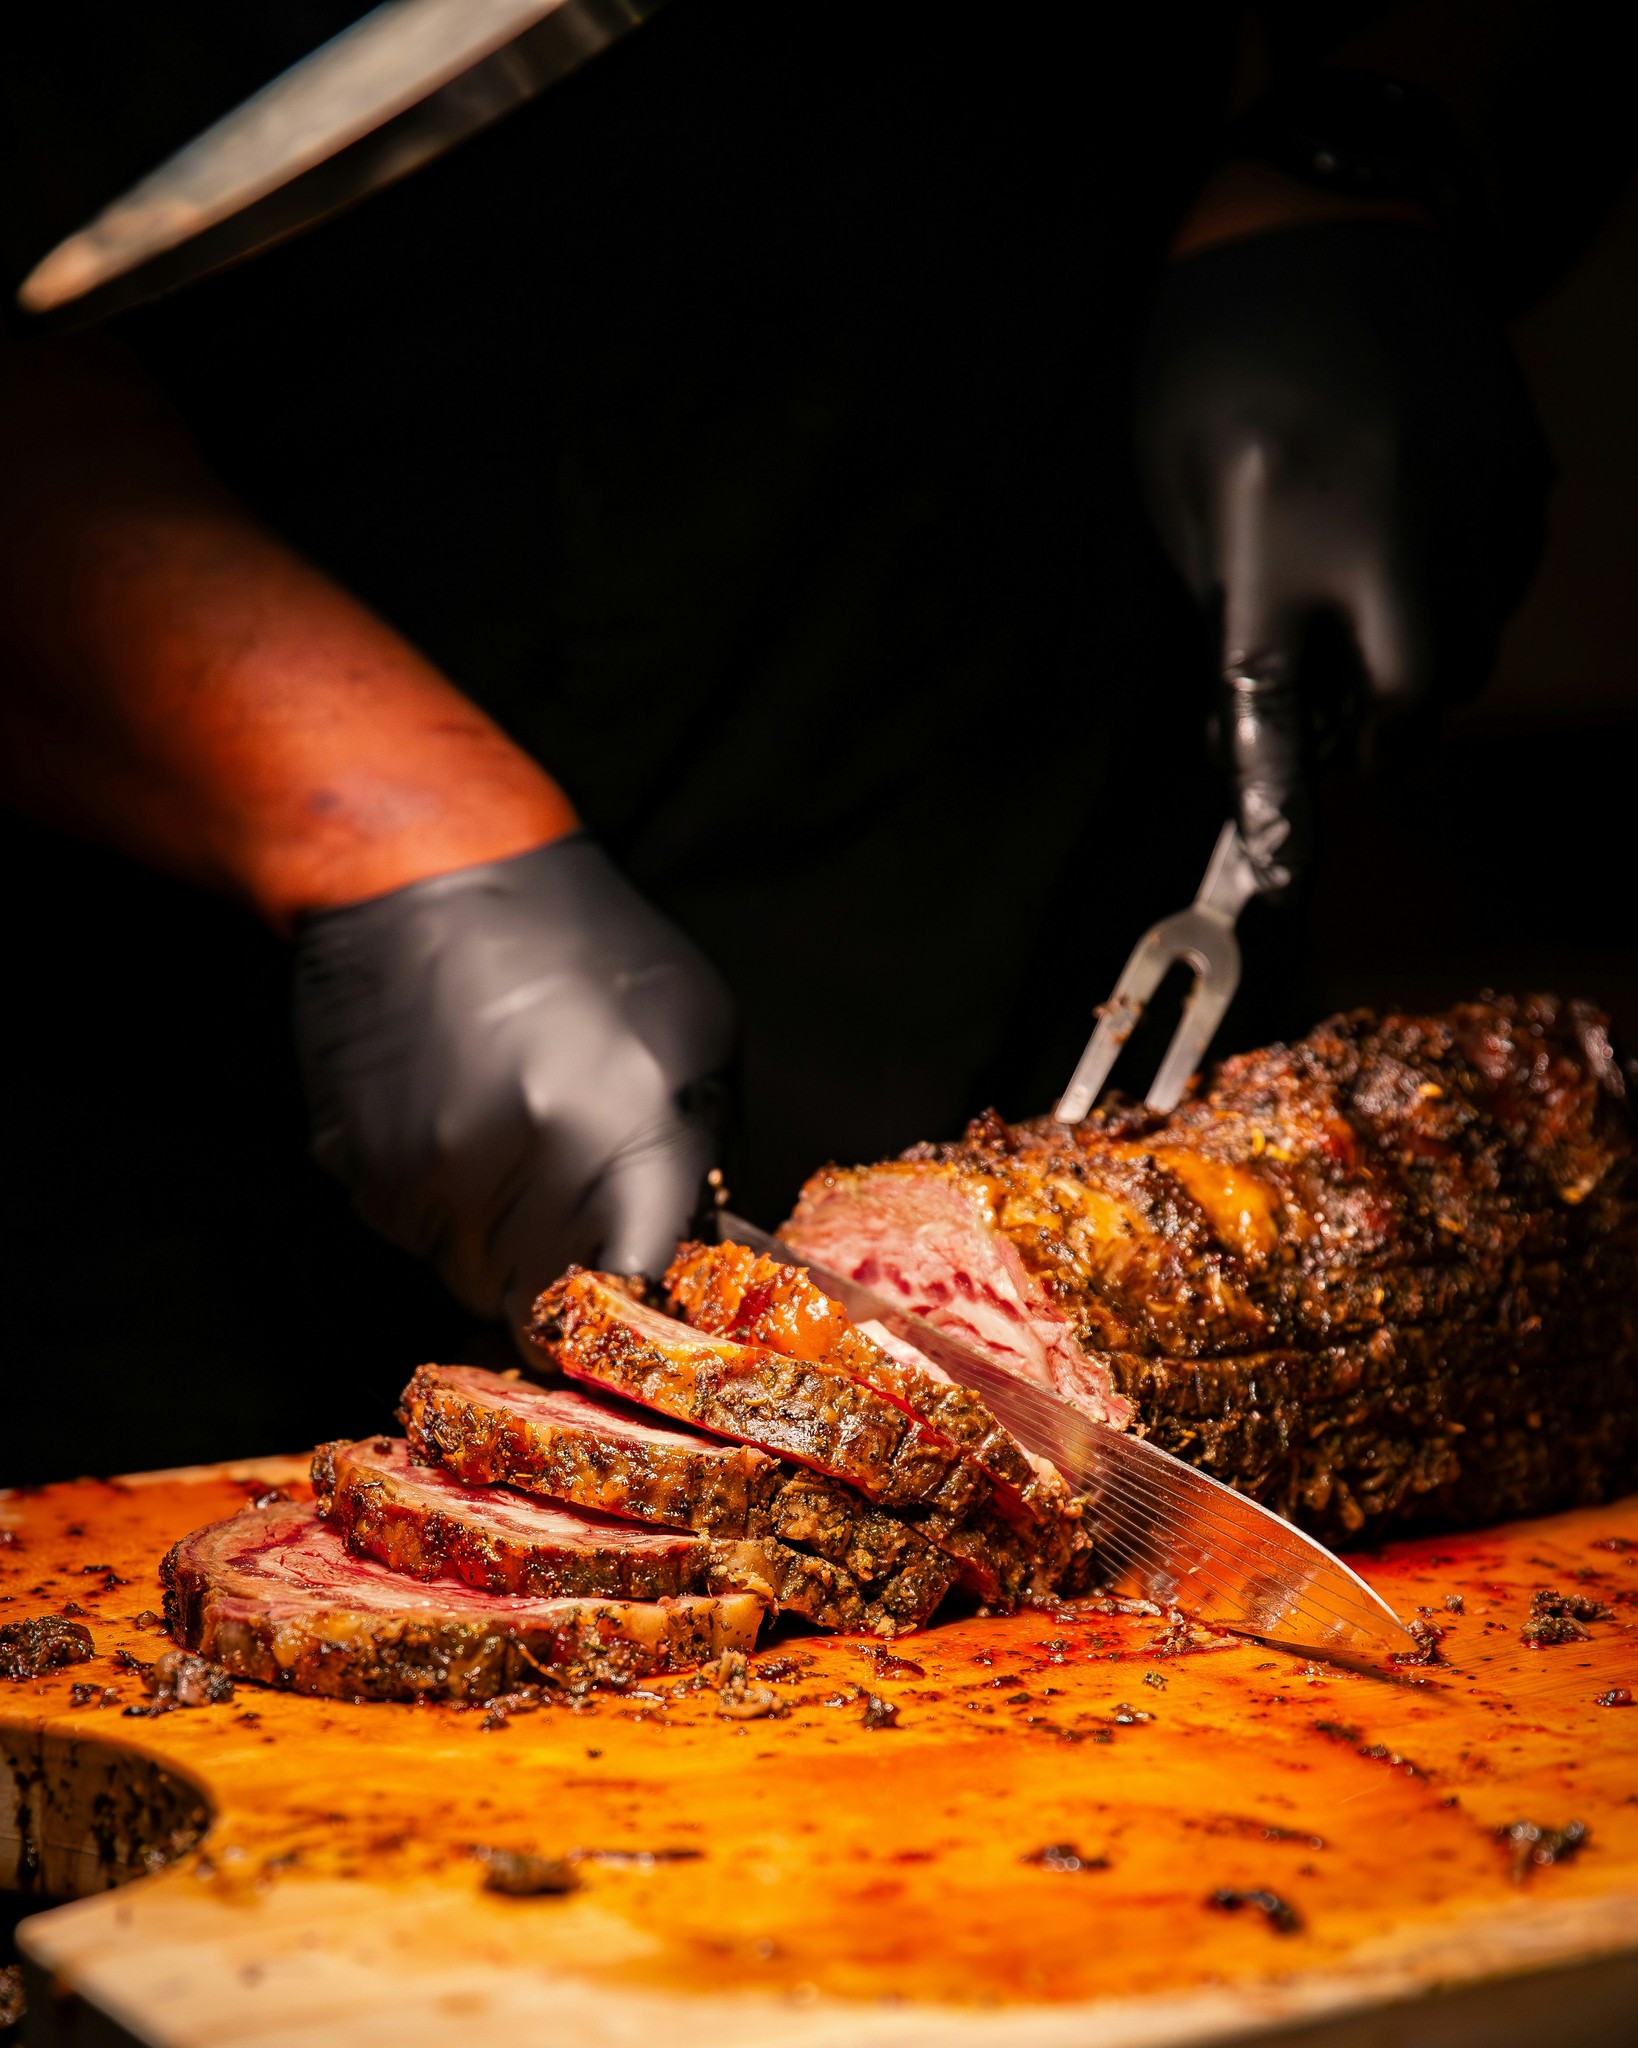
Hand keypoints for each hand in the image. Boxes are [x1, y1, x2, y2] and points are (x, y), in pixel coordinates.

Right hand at [293, 836, 734, 1323]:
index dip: (633, 1311)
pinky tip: (452, 1115)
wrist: (425, 872)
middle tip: (566, 1208)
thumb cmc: (576, 939)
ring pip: (472, 1276)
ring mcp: (433, 1175)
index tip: (632, 1299)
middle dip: (564, 1279)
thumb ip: (697, 1146)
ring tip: (508, 1137)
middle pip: (544, 1306)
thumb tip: (691, 1240)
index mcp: (626, 1130)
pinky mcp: (363, 1171)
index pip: (631, 1291)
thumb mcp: (693, 1024)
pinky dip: (438, 1202)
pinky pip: (414, 1234)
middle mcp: (526, 1166)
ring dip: (498, 1240)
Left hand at [1135, 217, 1549, 894]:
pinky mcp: (1519, 462)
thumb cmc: (1214, 361)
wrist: (1328, 215)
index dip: (1273, 801)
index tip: (1272, 879)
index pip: (1270, 702)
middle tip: (1352, 738)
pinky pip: (1501, 576)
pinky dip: (1456, 595)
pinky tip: (1406, 543)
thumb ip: (1225, 603)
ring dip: (1418, 664)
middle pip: (1416, 693)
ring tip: (1364, 609)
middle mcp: (1381, 522)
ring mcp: (1468, 490)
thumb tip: (1261, 713)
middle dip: (1384, 737)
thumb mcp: (1178, 487)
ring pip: (1469, 642)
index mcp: (1267, 531)